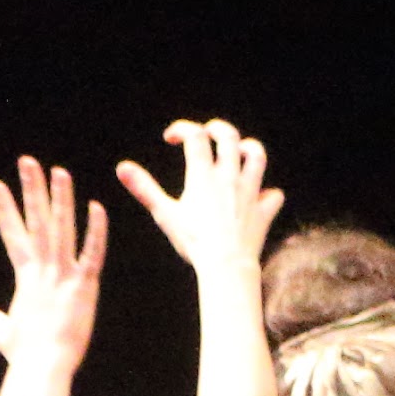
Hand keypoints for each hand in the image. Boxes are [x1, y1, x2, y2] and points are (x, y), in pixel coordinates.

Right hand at [0, 156, 108, 381]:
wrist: (43, 369)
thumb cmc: (26, 355)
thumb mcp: (3, 332)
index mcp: (26, 278)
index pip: (13, 234)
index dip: (4, 208)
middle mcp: (42, 271)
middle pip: (36, 222)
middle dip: (31, 190)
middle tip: (27, 161)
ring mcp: (62, 277)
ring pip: (61, 230)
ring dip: (60, 199)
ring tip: (59, 171)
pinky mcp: (84, 287)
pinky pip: (91, 253)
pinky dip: (95, 231)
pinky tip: (97, 207)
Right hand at [113, 117, 284, 275]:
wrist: (226, 266)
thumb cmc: (193, 241)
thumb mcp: (164, 214)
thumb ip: (144, 188)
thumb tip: (121, 167)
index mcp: (204, 176)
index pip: (195, 135)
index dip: (182, 129)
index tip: (171, 138)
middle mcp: (229, 178)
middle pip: (230, 137)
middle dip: (218, 128)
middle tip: (208, 132)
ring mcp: (250, 192)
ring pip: (257, 157)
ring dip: (249, 148)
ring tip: (240, 150)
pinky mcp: (263, 211)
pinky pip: (273, 196)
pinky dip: (268, 193)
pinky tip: (261, 196)